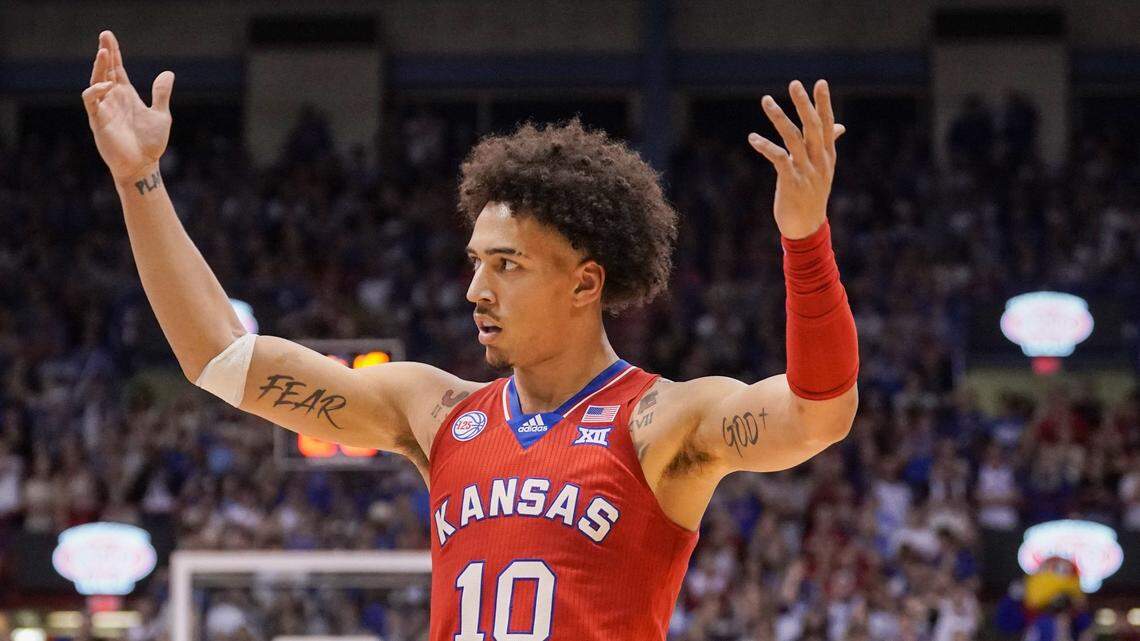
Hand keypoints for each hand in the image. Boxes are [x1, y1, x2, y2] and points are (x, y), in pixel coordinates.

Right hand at [82, 31, 174, 184]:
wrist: (143, 166)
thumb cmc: (150, 144)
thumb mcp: (160, 115)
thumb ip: (161, 94)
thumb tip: (168, 72)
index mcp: (126, 96)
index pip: (116, 69)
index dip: (113, 53)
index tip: (108, 37)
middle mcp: (113, 99)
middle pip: (104, 71)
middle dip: (104, 53)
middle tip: (105, 36)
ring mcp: (104, 109)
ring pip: (95, 82)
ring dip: (99, 68)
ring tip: (104, 52)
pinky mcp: (98, 121)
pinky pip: (91, 101)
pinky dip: (96, 91)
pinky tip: (108, 84)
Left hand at [748, 79, 845, 238]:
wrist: (807, 228)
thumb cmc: (812, 195)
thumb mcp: (824, 169)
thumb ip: (828, 144)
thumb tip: (839, 126)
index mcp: (827, 156)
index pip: (827, 124)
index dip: (823, 104)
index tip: (820, 82)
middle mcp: (819, 161)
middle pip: (813, 127)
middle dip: (804, 104)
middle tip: (795, 84)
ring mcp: (806, 172)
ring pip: (793, 138)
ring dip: (779, 118)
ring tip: (766, 100)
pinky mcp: (791, 182)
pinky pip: (779, 158)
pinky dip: (765, 146)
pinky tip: (753, 138)